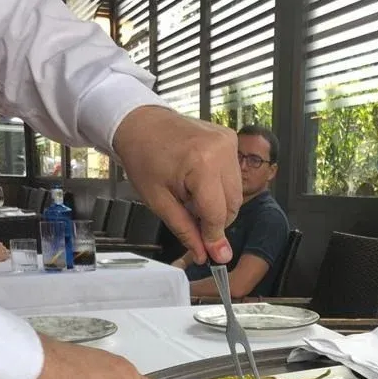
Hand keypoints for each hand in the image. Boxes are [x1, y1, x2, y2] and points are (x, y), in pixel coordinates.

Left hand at [113, 106, 240, 264]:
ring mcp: (228, 142)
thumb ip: (186, 230)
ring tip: (192, 196)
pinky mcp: (230, 139)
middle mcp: (221, 150)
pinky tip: (199, 182)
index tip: (214, 255)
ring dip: (218, 203)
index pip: (217, 214)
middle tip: (192, 219)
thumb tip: (207, 254)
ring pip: (236, 193)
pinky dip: (219, 186)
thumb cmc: (143, 156)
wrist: (140, 123)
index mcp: (202, 164)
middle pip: (232, 206)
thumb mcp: (159, 202)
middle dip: (215, 220)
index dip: (213, 238)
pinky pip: (233, 176)